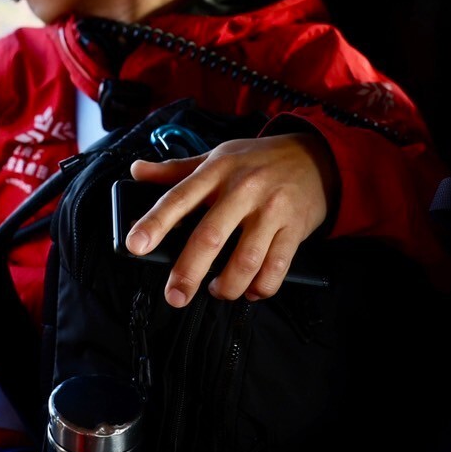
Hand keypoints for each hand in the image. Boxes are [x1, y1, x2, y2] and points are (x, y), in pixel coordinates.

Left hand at [125, 131, 337, 307]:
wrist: (315, 156)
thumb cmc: (258, 160)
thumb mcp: (217, 156)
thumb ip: (176, 170)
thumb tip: (136, 171)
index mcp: (216, 171)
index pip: (179, 198)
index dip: (155, 223)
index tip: (135, 246)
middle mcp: (242, 190)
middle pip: (210, 237)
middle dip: (188, 272)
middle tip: (175, 295)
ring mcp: (271, 210)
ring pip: (246, 260)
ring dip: (227, 286)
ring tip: (216, 290)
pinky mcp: (294, 229)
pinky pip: (276, 269)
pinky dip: (260, 288)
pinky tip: (249, 290)